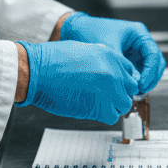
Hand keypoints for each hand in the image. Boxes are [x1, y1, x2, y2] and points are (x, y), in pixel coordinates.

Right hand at [18, 41, 139, 123]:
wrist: (37, 71)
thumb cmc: (51, 61)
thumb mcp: (82, 50)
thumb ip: (100, 61)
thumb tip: (107, 72)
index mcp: (110, 55)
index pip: (129, 72)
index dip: (120, 82)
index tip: (112, 87)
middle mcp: (114, 71)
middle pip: (129, 90)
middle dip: (118, 94)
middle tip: (103, 97)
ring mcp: (110, 89)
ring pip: (123, 105)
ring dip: (111, 106)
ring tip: (93, 103)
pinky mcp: (102, 106)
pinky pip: (112, 117)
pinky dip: (102, 116)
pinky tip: (89, 109)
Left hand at [60, 13, 166, 93]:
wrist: (75, 31)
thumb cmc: (90, 33)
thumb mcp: (108, 49)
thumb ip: (122, 66)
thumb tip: (134, 84)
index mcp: (138, 33)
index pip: (154, 55)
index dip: (151, 72)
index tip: (142, 84)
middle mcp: (139, 43)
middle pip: (156, 64)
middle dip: (150, 79)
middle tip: (140, 92)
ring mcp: (135, 52)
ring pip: (148, 70)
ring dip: (144, 82)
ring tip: (134, 94)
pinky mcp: (128, 61)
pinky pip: (138, 74)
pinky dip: (135, 83)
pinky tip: (128, 91)